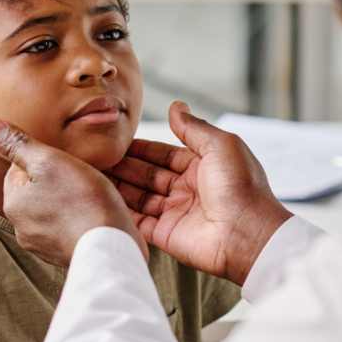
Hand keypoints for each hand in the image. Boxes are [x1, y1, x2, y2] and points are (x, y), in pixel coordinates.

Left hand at [0, 117, 148, 267]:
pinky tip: (92, 216)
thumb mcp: (50, 161)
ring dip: (67, 203)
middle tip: (81, 178)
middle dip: (55, 182)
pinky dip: (76, 221)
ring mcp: (42, 245)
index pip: (20, 169)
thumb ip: (18, 143)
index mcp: (13, 202)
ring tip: (89, 198)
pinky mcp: (62, 254)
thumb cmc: (83, 202)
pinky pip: (66, 230)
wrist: (109, 247)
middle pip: (36, 191)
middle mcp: (21, 227)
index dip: (46, 160)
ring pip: (52, 211)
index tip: (67, 162)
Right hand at [106, 102, 291, 284]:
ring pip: (139, 197)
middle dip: (123, 166)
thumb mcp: (220, 145)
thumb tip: (176, 106)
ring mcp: (177, 213)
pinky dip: (121, 211)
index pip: (163, 154)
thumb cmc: (241, 187)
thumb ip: (194, 127)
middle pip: (147, 175)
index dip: (140, 148)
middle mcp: (188, 190)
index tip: (115, 141)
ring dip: (118, 187)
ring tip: (93, 174)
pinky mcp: (167, 235)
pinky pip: (139, 222)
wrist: (248, 234)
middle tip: (96, 157)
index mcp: (203, 167)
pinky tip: (103, 199)